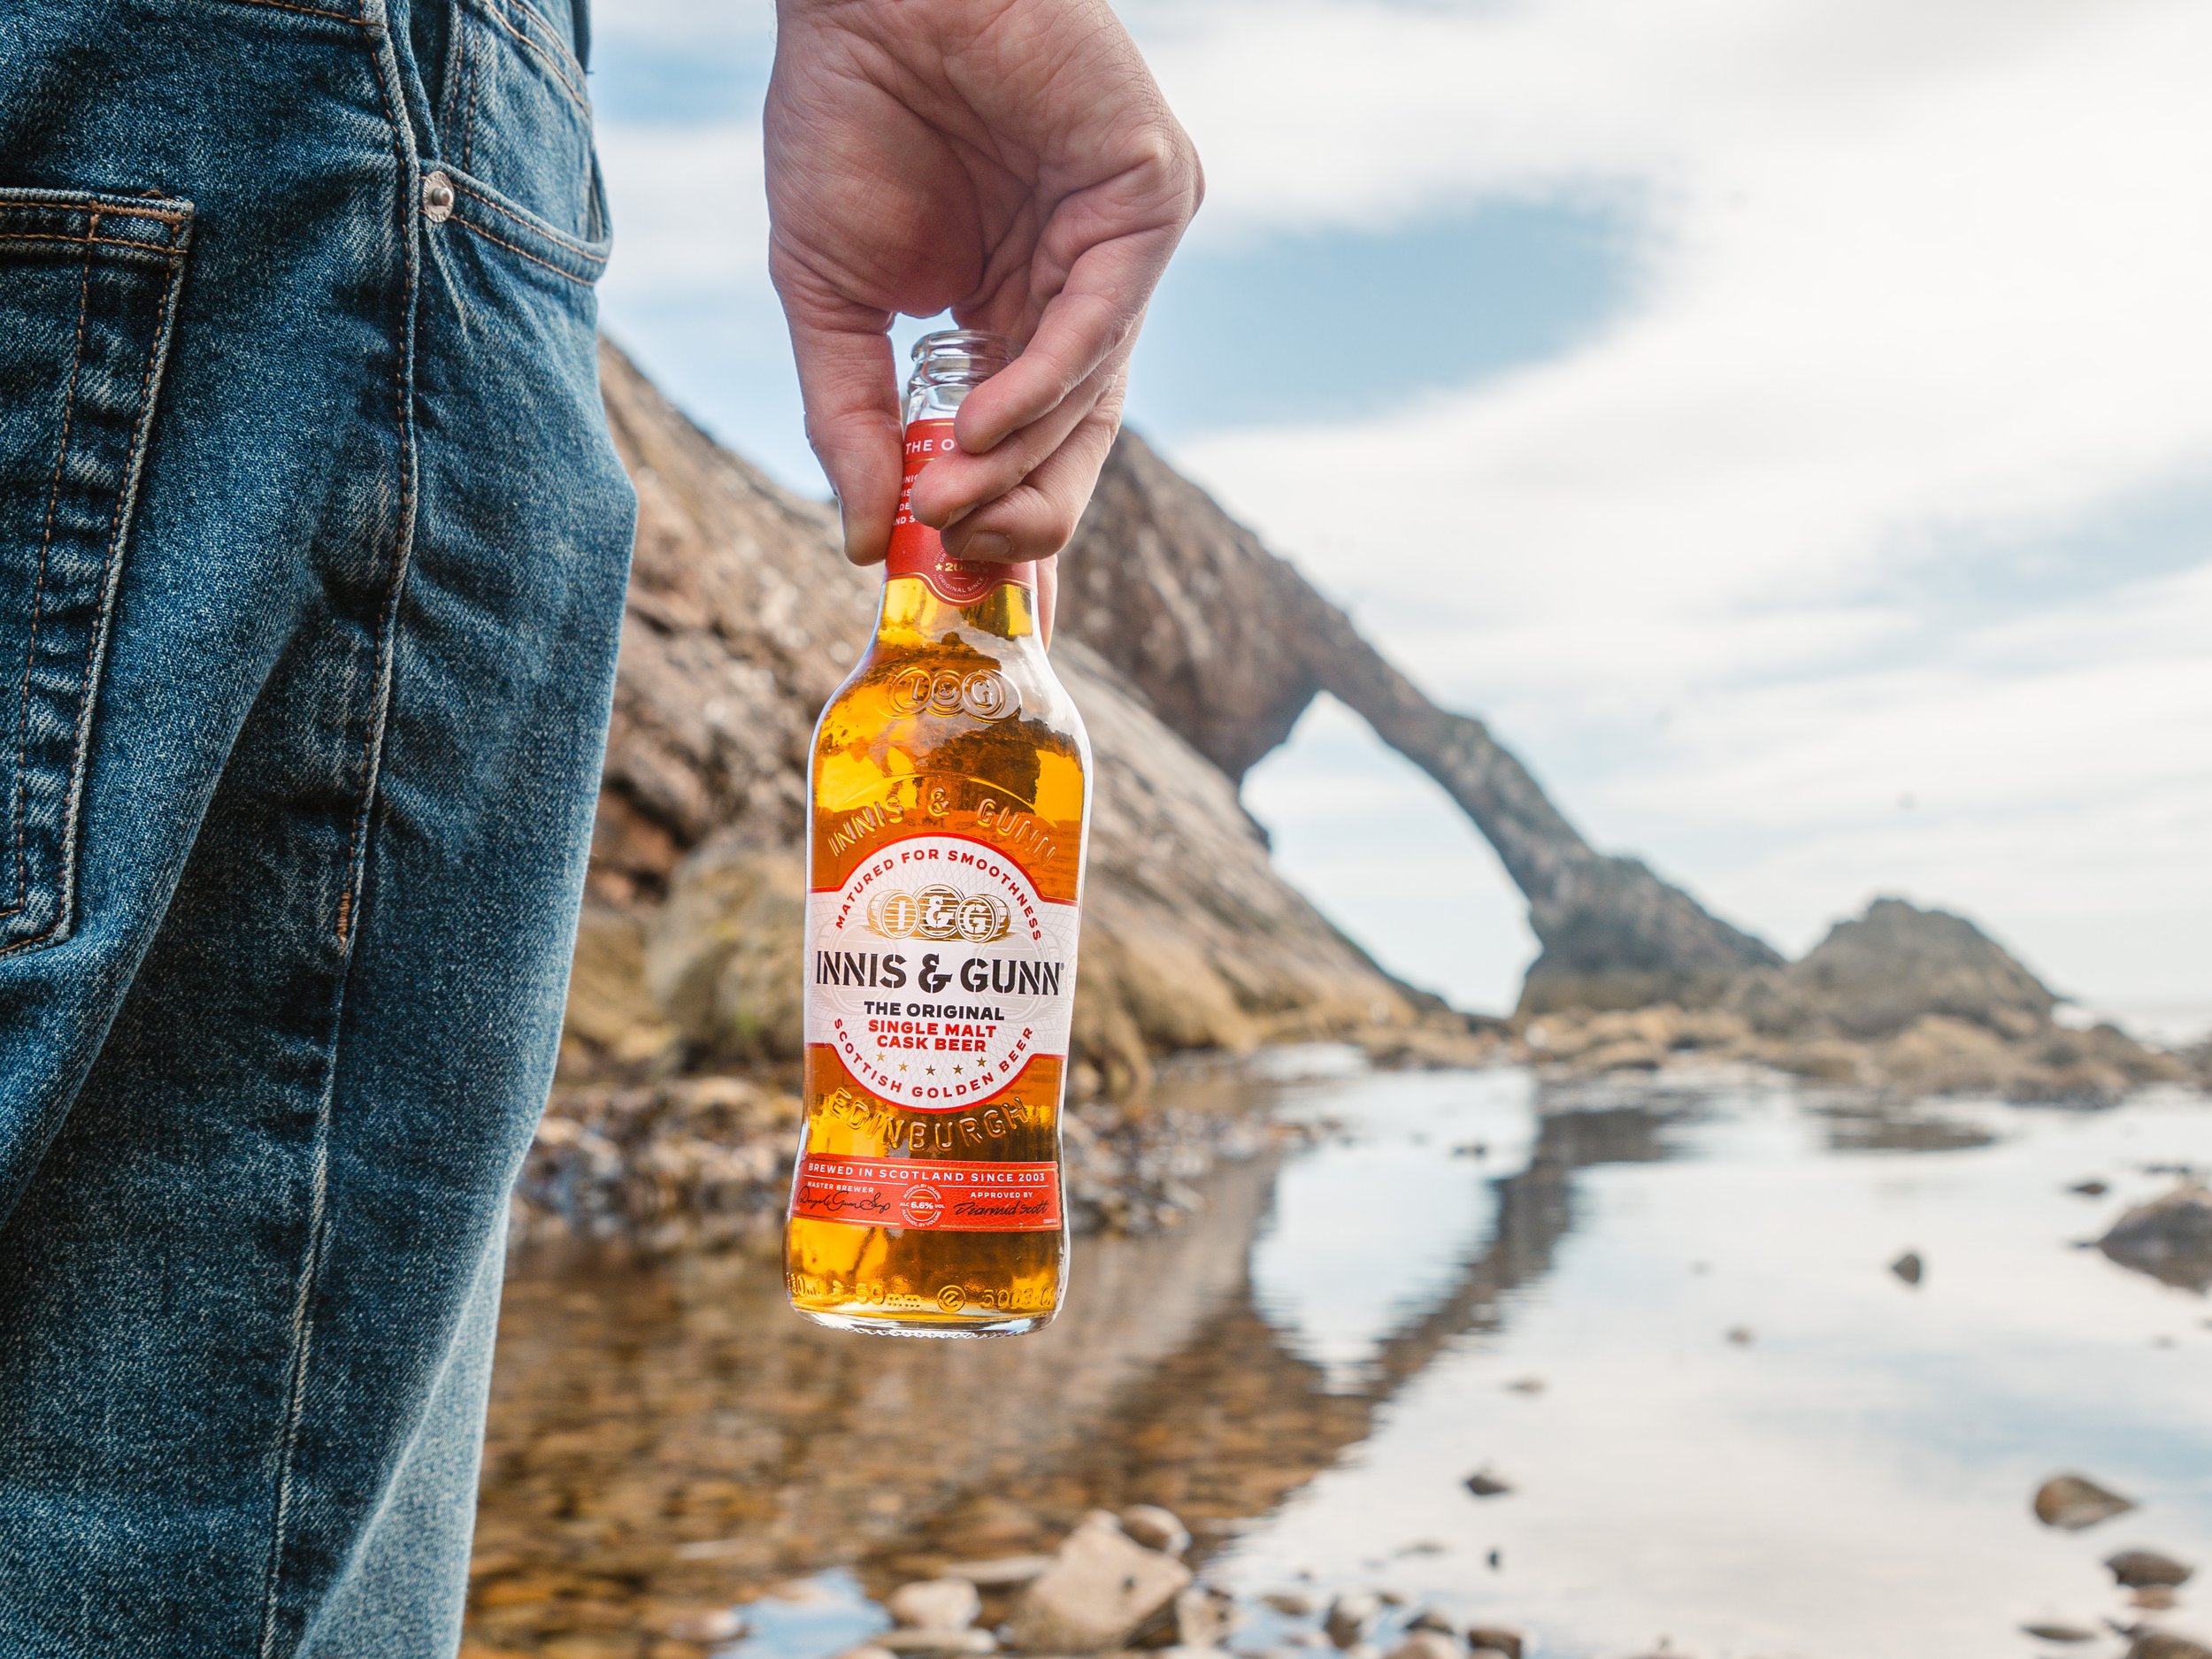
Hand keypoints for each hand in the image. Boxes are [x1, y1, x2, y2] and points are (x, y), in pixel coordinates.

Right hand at [765, 0, 1201, 597]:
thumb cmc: (845, 117)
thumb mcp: (828, 300)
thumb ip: (851, 420)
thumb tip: (862, 541)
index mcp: (1011, 317)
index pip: (1025, 450)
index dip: (1000, 532)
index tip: (957, 600)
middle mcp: (1077, 293)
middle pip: (1073, 446)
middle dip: (1019, 523)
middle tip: (956, 566)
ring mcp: (1120, 249)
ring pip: (1090, 400)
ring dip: (1014, 466)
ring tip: (942, 505)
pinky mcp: (1152, 197)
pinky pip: (1101, 325)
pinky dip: (1040, 388)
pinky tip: (973, 429)